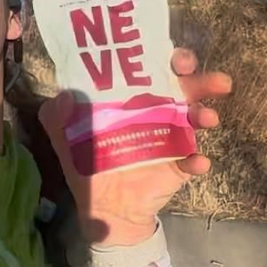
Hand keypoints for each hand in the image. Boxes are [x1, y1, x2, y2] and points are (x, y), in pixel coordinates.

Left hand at [38, 48, 231, 246]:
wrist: (104, 209)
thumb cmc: (88, 165)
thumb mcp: (65, 138)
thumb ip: (57, 116)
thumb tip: (64, 95)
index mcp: (133, 99)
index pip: (153, 70)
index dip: (166, 58)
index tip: (172, 57)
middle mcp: (157, 112)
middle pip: (184, 88)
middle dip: (199, 79)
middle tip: (210, 78)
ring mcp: (171, 139)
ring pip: (195, 118)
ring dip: (203, 114)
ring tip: (207, 117)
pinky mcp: (177, 167)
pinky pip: (192, 161)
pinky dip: (197, 160)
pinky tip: (197, 161)